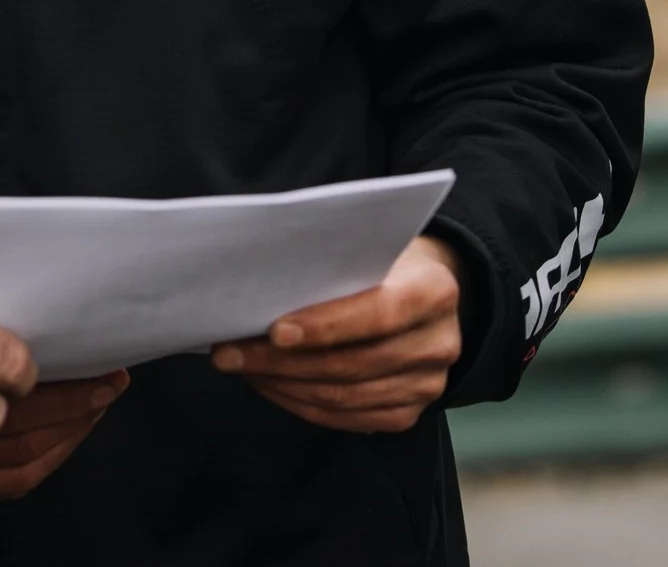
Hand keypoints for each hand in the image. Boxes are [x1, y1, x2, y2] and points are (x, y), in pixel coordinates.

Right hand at [0, 370, 126, 511]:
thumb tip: (16, 336)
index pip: (15, 382)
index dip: (63, 382)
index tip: (91, 367)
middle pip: (27, 424)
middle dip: (77, 405)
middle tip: (107, 385)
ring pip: (25, 460)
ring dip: (68, 435)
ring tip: (93, 409)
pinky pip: (9, 483)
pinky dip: (44, 462)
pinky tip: (61, 442)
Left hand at [211, 234, 461, 431]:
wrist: (420, 290)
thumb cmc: (376, 261)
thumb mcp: (363, 247)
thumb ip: (328, 265)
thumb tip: (256, 286)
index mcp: (434, 291)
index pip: (378, 314)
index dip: (325, 327)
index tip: (274, 331)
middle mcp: (439, 342)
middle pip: (353, 363)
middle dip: (281, 361)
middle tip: (228, 352)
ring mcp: (428, 384)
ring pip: (344, 396)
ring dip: (282, 384)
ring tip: (240, 366)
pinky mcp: (409, 411)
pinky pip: (348, 418)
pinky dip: (299, 403)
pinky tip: (268, 384)